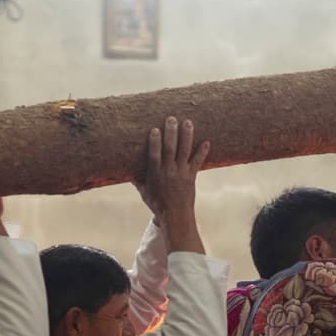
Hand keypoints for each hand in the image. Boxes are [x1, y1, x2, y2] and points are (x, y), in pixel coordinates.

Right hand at [139, 117, 209, 253]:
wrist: (175, 216)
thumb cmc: (157, 205)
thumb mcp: (144, 192)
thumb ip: (138, 180)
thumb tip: (127, 172)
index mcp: (155, 174)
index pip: (154, 154)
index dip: (154, 141)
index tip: (154, 129)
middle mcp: (168, 171)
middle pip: (170, 148)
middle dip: (171, 132)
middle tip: (172, 118)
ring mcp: (181, 173)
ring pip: (184, 151)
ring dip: (187, 136)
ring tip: (188, 122)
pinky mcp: (191, 177)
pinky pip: (198, 162)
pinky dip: (202, 152)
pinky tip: (207, 141)